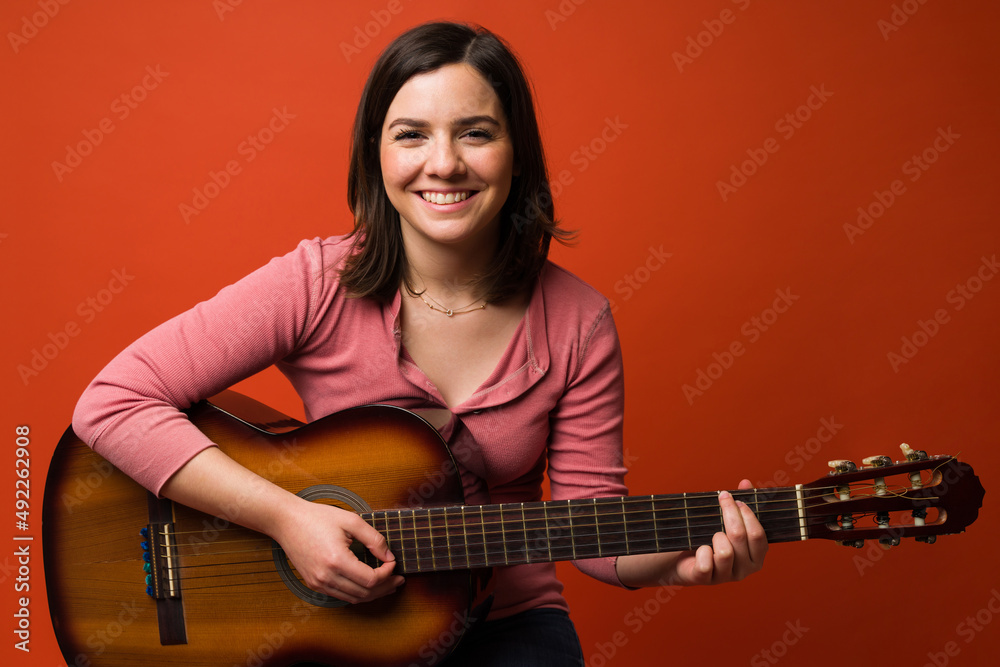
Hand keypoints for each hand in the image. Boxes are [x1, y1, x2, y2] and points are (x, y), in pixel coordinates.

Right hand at [273, 499, 403, 603]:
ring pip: (353, 598)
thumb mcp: (351, 521)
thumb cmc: (317, 517)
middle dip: (385, 587)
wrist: (287, 521)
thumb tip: (389, 556)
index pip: (371, 579)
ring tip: (388, 585)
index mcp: (337, 560)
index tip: (393, 562)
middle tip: (398, 579)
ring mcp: (318, 583)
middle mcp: (326, 577)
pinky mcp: (313, 584)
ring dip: (373, 593)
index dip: (387, 574)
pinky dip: (357, 593)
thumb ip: (374, 539)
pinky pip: (341, 596)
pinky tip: (367, 585)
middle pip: (364, 593)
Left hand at [616, 479, 767, 587]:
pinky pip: (706, 564)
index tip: (736, 498)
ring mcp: (725, 577)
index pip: (758, 535)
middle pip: (741, 537)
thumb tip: (745, 483)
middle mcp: (745, 570)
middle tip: (722, 497)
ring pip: (726, 552)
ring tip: (712, 532)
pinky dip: (701, 551)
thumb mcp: (726, 520)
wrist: (683, 558)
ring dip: (716, 535)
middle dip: (730, 513)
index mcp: (756, 557)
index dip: (748, 514)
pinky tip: (700, 547)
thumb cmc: (709, 537)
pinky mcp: (706, 580)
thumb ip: (739, 503)